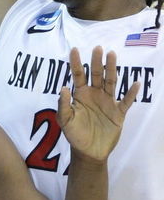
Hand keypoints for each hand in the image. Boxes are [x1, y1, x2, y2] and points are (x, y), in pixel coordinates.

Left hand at [58, 46, 138, 161]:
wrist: (89, 151)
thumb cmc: (75, 134)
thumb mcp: (65, 120)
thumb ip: (63, 105)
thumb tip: (64, 88)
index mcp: (81, 94)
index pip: (78, 75)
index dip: (75, 62)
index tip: (74, 49)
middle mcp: (95, 94)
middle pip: (96, 74)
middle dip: (96, 61)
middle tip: (98, 47)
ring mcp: (107, 102)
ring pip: (111, 82)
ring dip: (111, 69)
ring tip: (112, 55)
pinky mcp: (118, 113)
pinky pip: (126, 101)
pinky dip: (131, 93)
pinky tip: (135, 83)